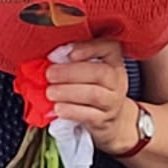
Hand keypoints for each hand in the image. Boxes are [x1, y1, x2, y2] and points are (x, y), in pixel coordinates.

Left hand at [44, 39, 136, 154]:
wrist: (110, 116)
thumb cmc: (92, 85)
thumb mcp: (89, 67)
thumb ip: (74, 59)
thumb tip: (53, 56)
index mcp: (113, 60)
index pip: (110, 47)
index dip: (89, 48)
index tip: (70, 53)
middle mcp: (117, 79)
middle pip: (100, 73)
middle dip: (71, 73)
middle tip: (49, 74)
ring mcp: (113, 101)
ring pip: (94, 95)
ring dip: (68, 92)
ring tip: (50, 92)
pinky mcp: (104, 120)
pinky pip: (89, 115)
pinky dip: (71, 111)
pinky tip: (57, 108)